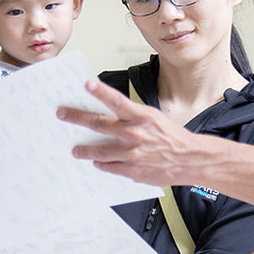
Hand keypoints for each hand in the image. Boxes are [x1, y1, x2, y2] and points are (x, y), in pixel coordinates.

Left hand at [58, 78, 201, 185]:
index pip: (117, 101)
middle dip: (77, 118)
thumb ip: (132, 117)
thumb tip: (112, 114)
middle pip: (99, 124)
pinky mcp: (132, 170)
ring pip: (99, 151)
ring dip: (84, 149)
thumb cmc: (173, 138)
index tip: (87, 84)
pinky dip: (101, 164)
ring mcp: (132, 153)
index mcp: (142, 117)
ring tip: (75, 149)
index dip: (101, 91)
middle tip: (63, 115)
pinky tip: (96, 162)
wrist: (190, 159)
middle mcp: (135, 134)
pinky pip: (110, 167)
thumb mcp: (154, 118)